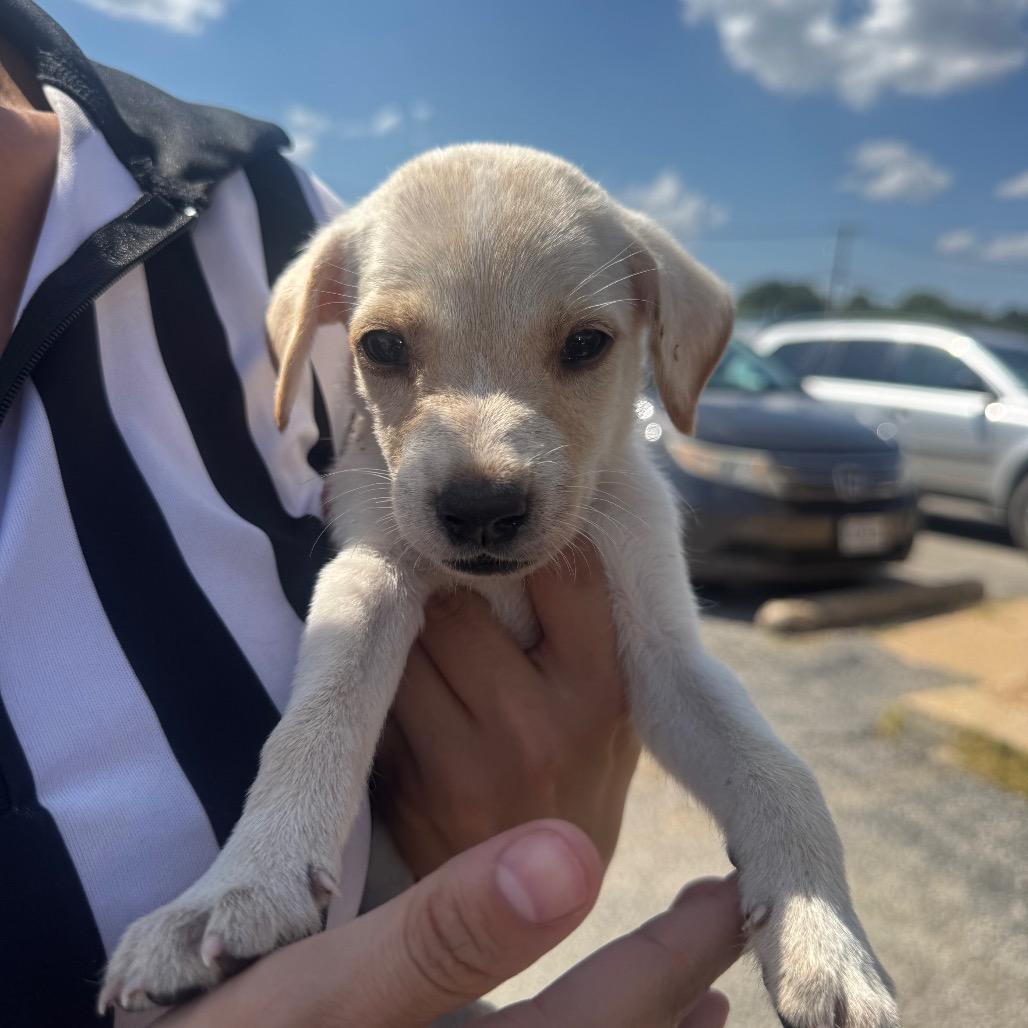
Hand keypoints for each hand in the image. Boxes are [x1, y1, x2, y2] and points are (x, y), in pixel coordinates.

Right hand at [157, 820, 741, 1026]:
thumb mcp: (321, 994)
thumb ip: (447, 931)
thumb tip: (573, 855)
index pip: (613, 1013)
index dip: (679, 950)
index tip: (731, 892)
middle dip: (673, 990)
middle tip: (722, 925)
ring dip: (635, 1024)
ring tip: (693, 999)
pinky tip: (576, 1021)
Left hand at [375, 541, 640, 877]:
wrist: (541, 907)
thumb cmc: (579, 774)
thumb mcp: (612, 712)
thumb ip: (585, 639)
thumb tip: (532, 538)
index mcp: (601, 694)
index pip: (564, 573)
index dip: (530, 550)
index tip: (510, 547)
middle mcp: (537, 727)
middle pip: (457, 602)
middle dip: (448, 593)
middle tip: (450, 596)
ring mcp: (466, 764)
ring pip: (404, 643)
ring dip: (406, 635)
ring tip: (430, 650)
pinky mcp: (407, 791)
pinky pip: (376, 698)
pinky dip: (381, 684)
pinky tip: (410, 698)